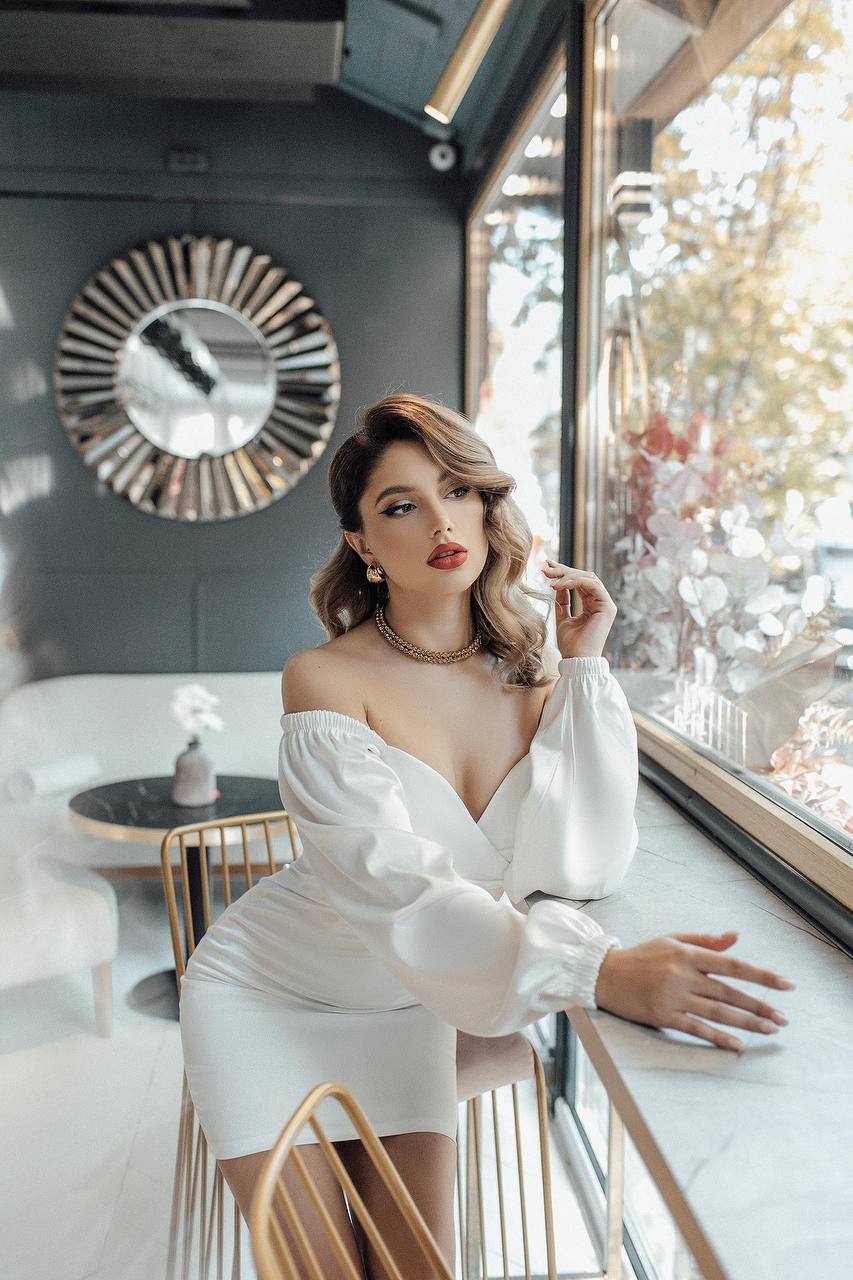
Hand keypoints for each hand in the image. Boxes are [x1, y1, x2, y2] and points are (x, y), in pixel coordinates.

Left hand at [541, 560, 616, 658]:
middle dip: (563, 570)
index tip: (546, 568)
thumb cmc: (570, 645)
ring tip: (550, 578)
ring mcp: (606, 604)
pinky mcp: (608, 607)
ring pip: (588, 578)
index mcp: (592, 605)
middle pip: (584, 577)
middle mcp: (601, 603)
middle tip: (546, 568)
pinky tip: (559, 585)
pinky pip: (592, 585)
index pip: (579, 582)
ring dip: (567, 575)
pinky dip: (575, 581)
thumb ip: (563, 600)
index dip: (563, 573)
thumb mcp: (562, 617)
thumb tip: (558, 583)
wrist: (576, 660)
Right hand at [593, 930, 794, 1052]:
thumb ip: (706, 940)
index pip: (733, 965)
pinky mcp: (663, 1016)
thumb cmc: (642, 956)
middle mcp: (683, 975)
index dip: (762, 976)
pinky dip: (719, 1037)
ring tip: (770, 1030)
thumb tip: (736, 937)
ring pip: (718, 1013)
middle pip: (730, 993)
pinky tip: (738, 1045)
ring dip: (747, 1023)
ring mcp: (673, 997)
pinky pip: (697, 1029)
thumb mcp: (673, 940)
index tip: (786, 984)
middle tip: (783, 1018)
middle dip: (760, 1006)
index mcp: (688, 954)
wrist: (605, 974)